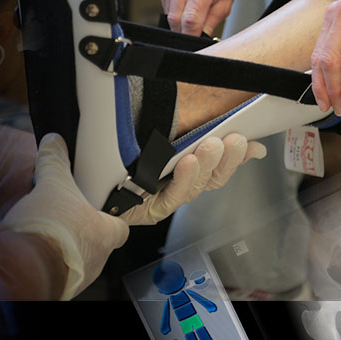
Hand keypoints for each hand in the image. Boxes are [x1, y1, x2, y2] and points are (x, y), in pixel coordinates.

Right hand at [7, 134, 130, 298]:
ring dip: (62, 247)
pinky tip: (31, 250)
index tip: (98, 209)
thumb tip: (53, 143)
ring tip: (42, 232)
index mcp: (106, 234)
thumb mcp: (52, 184)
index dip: (110, 216)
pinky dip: (46, 261)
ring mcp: (79, 276)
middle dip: (80, 231)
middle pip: (97, 243)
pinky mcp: (59, 287)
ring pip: (77, 258)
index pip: (121, 226)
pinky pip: (57, 272)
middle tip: (62, 218)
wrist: (23, 268)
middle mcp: (98, 259)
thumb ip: (55, 162)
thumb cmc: (48, 232)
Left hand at [117, 133, 266, 225]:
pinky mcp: (147, 210)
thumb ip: (202, 128)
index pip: (221, 166)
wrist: (87, 178)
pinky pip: (169, 198)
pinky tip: (187, 162)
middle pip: (212, 179)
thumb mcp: (164, 132)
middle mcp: (177, 187)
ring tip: (211, 146)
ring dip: (206, 166)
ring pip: (195, 188)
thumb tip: (239, 130)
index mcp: (185, 171)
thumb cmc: (122, 151)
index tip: (253, 145)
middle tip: (234, 139)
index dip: (239, 158)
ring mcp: (163, 200)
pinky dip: (182, 180)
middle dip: (227, 159)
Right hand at [154, 0, 241, 35]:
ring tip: (194, 3)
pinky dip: (175, 5)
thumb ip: (213, 20)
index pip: (191, 19)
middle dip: (184, 30)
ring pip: (168, 12)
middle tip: (196, 31)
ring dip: (180, 16)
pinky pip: (164, 2)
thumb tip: (201, 39)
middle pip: (174, 18)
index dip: (192, 36)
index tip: (195, 44)